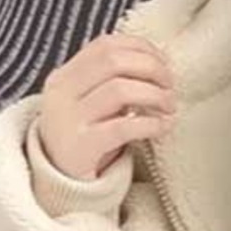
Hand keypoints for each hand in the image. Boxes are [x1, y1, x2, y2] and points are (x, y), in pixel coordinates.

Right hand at [36, 32, 175, 180]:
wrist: (60, 185)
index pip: (105, 45)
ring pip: (120, 89)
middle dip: (151, 68)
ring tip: (169, 107)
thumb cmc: (85, 142)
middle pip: (113, 61)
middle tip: (171, 86)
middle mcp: (63, 93)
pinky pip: (122, 127)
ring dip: (154, 95)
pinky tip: (163, 127)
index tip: (164, 63)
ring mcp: (69, 119)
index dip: (141, 48)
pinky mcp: (82, 147)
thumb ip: (112, 84)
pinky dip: (150, 123)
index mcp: (64, 76)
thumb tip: (156, 66)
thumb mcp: (91, 106)